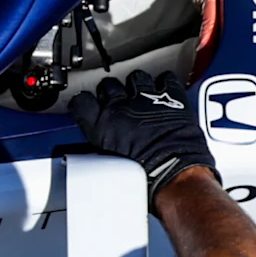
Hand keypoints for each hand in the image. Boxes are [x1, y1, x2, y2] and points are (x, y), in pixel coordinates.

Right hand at [75, 72, 218, 198]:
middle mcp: (121, 108)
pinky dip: (166, 82)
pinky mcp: (172, 97)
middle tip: (117, 100)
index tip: (88, 104)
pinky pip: (166, 79)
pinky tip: (166, 89)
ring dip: (138, 84)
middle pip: (108, 85)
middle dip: (111, 90)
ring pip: (136, 77)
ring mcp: (147, 99)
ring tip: (142, 93)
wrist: (174, 175)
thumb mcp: (110, 164)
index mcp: (102, 127)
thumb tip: (105, 144)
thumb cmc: (146, 179)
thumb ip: (103, 144)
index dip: (84, 102)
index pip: (81, 102)